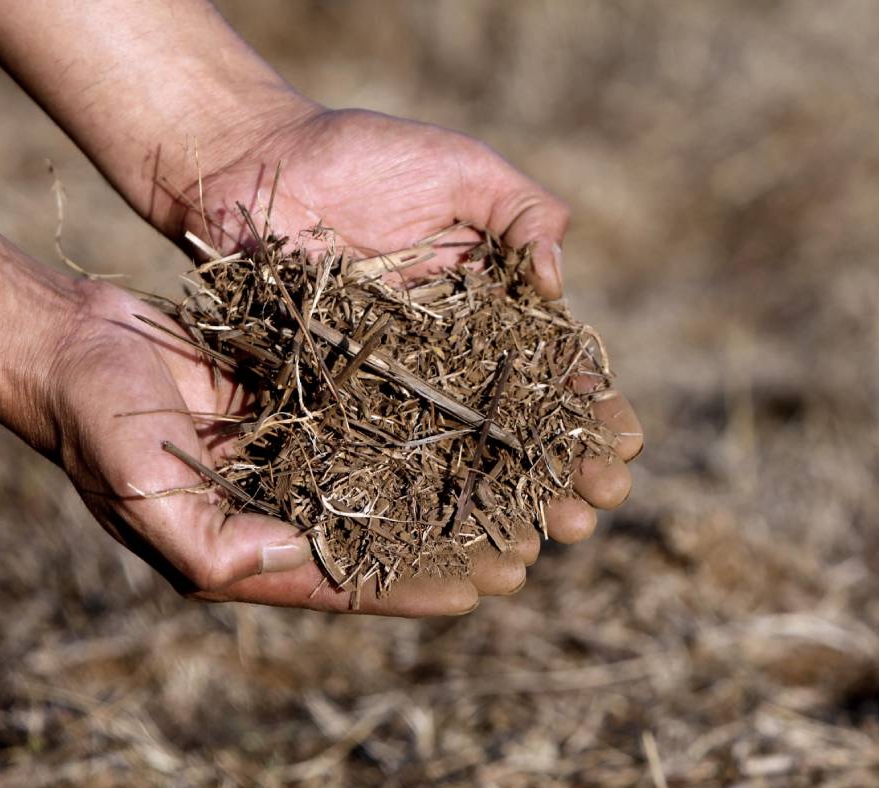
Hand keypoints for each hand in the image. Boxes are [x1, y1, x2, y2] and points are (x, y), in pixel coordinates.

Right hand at [48, 282, 505, 614]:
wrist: (67, 342)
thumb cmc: (98, 426)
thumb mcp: (149, 499)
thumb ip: (219, 546)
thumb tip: (306, 555)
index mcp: (242, 551)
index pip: (348, 579)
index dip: (418, 587)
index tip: (487, 587)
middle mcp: (273, 508)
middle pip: (378, 534)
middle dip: (448, 541)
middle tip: (526, 542)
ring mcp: (285, 452)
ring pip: (380, 477)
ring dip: (442, 482)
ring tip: (517, 483)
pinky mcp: (291, 400)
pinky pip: (362, 416)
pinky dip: (410, 421)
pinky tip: (468, 414)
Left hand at [153, 104, 644, 594]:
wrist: (252, 167)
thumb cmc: (362, 157)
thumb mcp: (461, 169)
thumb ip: (522, 211)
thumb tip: (560, 279)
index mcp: (492, 308)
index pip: (556, 369)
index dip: (592, 408)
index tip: (626, 443)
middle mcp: (452, 357)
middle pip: (517, 426)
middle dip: (562, 471)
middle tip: (594, 511)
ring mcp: (395, 386)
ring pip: (460, 454)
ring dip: (506, 499)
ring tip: (547, 539)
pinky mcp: (336, 402)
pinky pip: (383, 455)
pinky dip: (420, 495)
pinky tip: (455, 534)